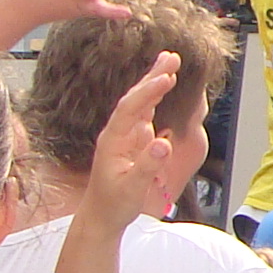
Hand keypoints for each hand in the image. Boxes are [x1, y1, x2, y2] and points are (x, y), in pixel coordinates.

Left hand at [78, 53, 181, 227]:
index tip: (166, 78)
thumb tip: (164, 144)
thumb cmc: (114, 204)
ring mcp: (125, 135)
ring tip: (170, 61)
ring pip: (140, 101)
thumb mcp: (131, 188)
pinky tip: (163, 84)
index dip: (148, 92)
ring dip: (154, 81)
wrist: (101, 216)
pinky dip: (155, 96)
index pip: (130, 109)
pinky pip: (145, 112)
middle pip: (135, 98)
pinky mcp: (133, 140)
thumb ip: (147, 166)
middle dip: (152, 76)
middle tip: (171, 56)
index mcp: (113, 140)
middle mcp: (117, 132)